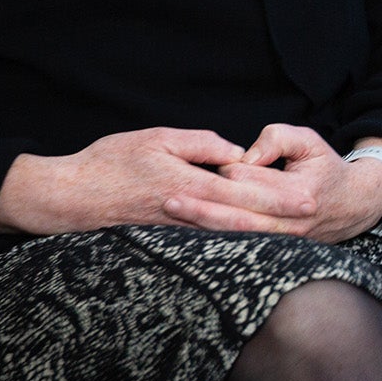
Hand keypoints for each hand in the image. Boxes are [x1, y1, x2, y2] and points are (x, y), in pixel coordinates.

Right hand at [0, 127, 314, 235]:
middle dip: (280, 219)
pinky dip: (232, 239)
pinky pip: (206, 240)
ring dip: (261, 233)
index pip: (242, 194)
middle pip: (242, 219)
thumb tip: (235, 154)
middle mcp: (186, 212)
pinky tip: (251, 240)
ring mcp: (176, 230)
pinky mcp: (166, 238)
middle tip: (313, 216)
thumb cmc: (109, 162)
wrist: (67, 197)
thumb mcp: (155, 139)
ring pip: (227, 233)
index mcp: (186, 184)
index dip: (277, 197)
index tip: (307, 199)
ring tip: (294, 231)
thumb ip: (199, 145)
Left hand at [163, 125, 381, 243]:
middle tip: (169, 197)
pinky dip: (215, 236)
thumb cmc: (324, 167)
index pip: (253, 181)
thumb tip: (246, 155)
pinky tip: (191, 229)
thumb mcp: (309, 140)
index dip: (230, 169)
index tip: (219, 161)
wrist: (352, 204)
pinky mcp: (276, 249)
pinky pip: (241, 243)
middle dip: (201, 206)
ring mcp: (284, 240)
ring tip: (173, 212)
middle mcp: (290, 221)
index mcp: (300, 192)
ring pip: (236, 233)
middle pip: (238, 215)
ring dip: (203, 224)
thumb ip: (277, 138)